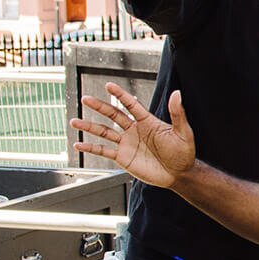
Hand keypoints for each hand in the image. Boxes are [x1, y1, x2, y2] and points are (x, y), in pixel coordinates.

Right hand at [70, 82, 196, 188]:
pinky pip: (104, 151)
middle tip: (85, 98)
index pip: (131, 104)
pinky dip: (91, 147)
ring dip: (89, 126)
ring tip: (74, 121)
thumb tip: (177, 93)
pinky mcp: (123, 157)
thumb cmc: (184, 152)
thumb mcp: (183, 132)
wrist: (179, 174)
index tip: (108, 85)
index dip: (120, 95)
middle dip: (99, 107)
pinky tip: (79, 144)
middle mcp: (135, 130)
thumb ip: (178, 113)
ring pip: (104, 132)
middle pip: (113, 115)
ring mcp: (127, 143)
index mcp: (148, 121)